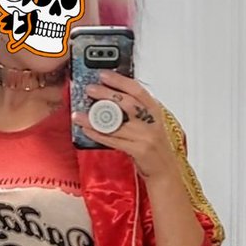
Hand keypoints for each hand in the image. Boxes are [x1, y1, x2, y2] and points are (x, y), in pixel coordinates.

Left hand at [71, 69, 177, 183]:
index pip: (137, 90)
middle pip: (126, 103)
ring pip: (116, 123)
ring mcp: (145, 136)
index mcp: (155, 111)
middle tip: (90, 89)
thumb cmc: (157, 146)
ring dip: (94, 117)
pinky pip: (113, 140)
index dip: (119, 81)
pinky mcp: (138, 150)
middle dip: (105, 94)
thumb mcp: (152, 123)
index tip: (104, 75)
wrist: (165, 170)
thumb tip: (113, 98)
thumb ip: (138, 111)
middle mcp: (151, 121)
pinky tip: (86, 129)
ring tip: (79, 114)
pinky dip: (97, 134)